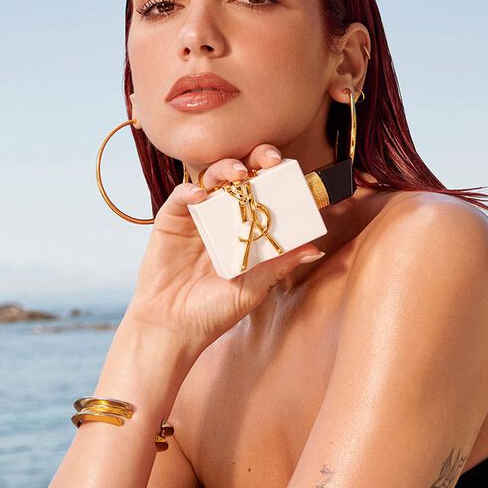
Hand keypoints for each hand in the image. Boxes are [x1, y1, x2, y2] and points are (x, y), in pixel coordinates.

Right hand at [126, 144, 323, 355]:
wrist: (173, 327)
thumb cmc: (214, 311)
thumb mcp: (254, 287)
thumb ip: (279, 264)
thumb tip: (316, 249)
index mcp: (246, 228)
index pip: (265, 192)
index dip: (278, 177)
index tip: (293, 170)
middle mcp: (223, 216)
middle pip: (240, 176)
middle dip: (256, 160)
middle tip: (270, 160)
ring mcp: (197, 215)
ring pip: (212, 178)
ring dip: (226, 169)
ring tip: (238, 174)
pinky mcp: (171, 219)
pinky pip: (181, 196)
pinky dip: (190, 190)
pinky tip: (200, 195)